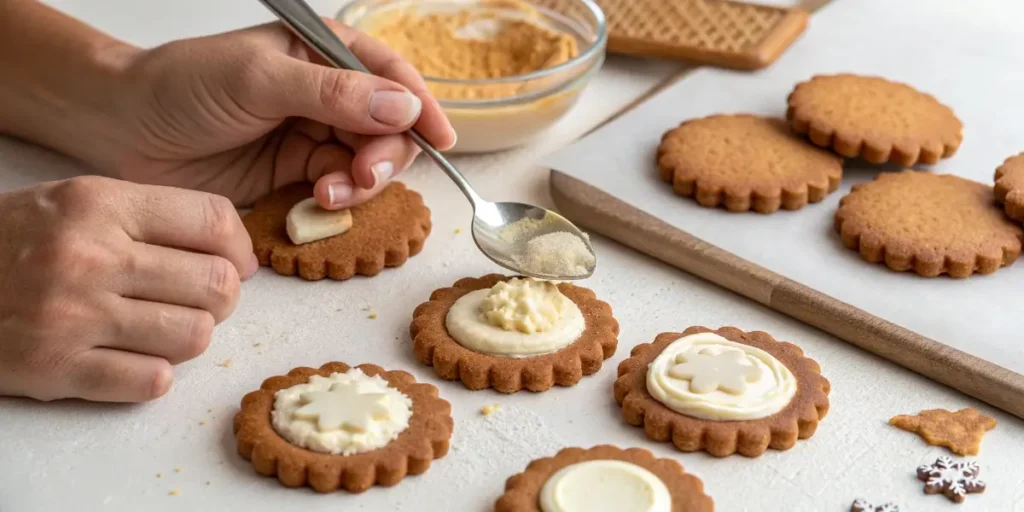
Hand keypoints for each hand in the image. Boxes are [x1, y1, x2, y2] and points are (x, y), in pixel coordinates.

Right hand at [0, 176, 254, 401]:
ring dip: (189, 336)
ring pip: (194, 336)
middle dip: (220, 298)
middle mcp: (90, 256)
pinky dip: (153, 375)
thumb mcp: (76, 202)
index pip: (213, 221)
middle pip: (216, 285)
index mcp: (99, 204)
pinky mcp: (54, 368)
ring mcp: (72, 315)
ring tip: (160, 327)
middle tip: (197, 299)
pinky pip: (151, 381)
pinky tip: (132, 359)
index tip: (236, 263)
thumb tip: (234, 251)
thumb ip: (151, 218)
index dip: (239, 248)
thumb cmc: (13, 241)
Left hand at [112, 18, 454, 207]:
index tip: (442, 141)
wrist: (123, 129)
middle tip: (361, 177)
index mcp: (324, 55)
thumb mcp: (260, 79)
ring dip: (360, 185)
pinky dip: (337, 204)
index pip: (392, 77)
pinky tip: (317, 206)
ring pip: (367, 166)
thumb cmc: (183, 86)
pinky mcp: (294, 175)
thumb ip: (334, 94)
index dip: (422, 108)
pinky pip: (337, 192)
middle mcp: (327, 96)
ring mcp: (311, 137)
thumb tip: (404, 108)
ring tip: (329, 195)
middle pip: (388, 130)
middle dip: (385, 157)